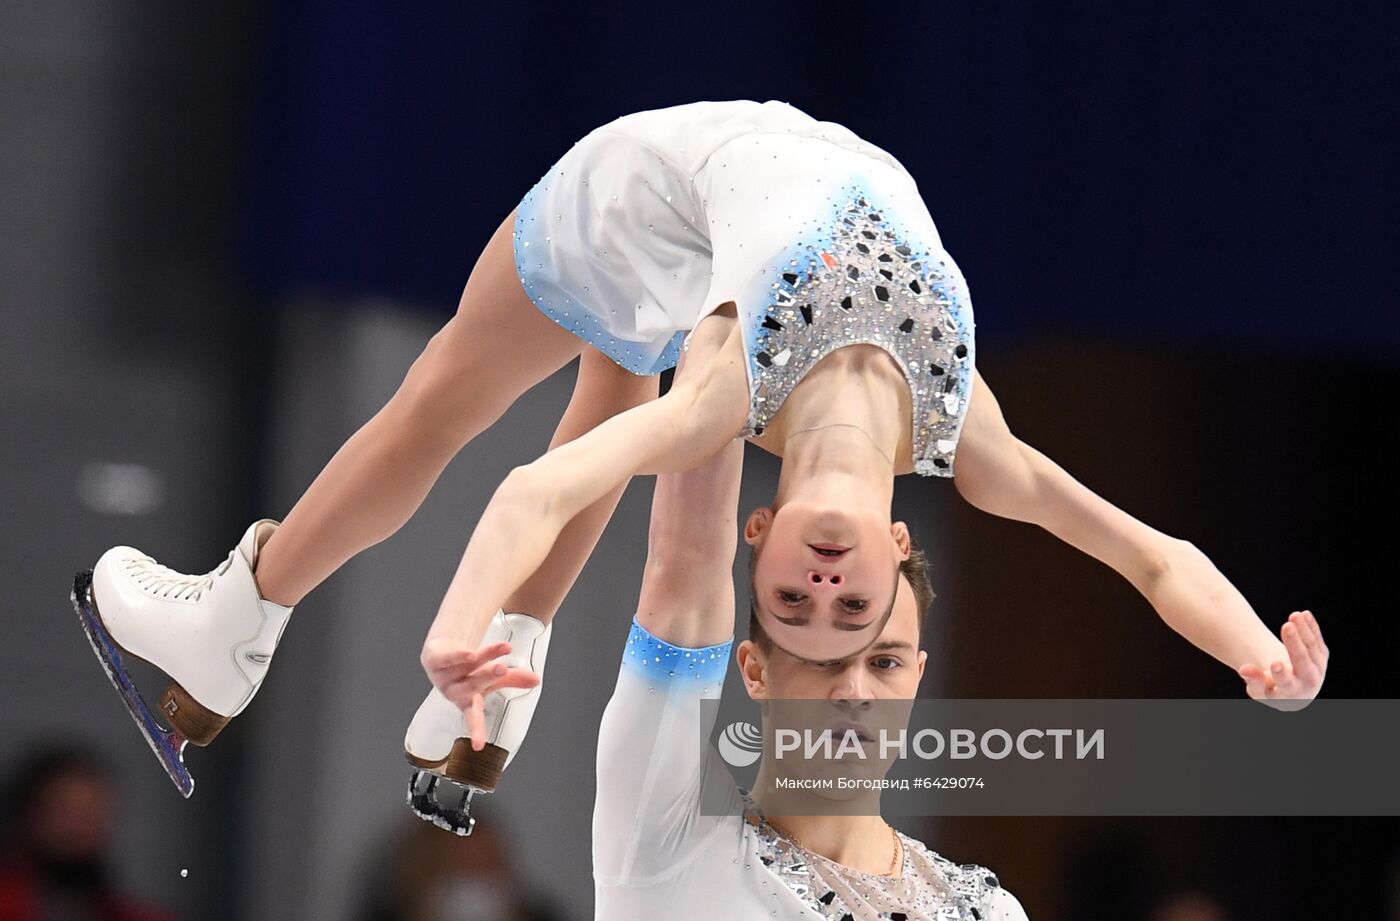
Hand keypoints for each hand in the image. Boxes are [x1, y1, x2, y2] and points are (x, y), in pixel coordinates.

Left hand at [421, 637, 540, 748]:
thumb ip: (514, 679)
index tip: (479, 746)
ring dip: (485, 655)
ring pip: (467, 665)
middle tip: (503, 669)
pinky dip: (459, 656)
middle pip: (473, 685)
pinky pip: (448, 659)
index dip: (477, 731)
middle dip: (489, 675)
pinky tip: (469, 653)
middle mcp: (455, 691)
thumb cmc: (467, 672)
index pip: (474, 719)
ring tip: (503, 648)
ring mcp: (443, 677)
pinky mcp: (434, 662)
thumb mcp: (492, 678)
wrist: (440, 653)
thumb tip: (536, 681)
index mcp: (469, 702)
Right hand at [1237, 611, 1327, 710]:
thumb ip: (1253, 681)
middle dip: (1295, 643)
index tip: (1275, 663)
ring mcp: (1318, 669)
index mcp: (1290, 693)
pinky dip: (1312, 627)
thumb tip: (1243, 668)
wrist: (1296, 692)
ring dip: (1304, 630)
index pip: (1287, 684)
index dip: (1281, 674)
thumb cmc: (1272, 689)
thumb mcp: (1259, 691)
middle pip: (1303, 662)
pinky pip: (1317, 640)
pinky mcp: (1322, 657)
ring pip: (1312, 647)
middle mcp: (1308, 682)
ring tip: (1294, 615)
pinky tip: (1304, 614)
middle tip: (1287, 626)